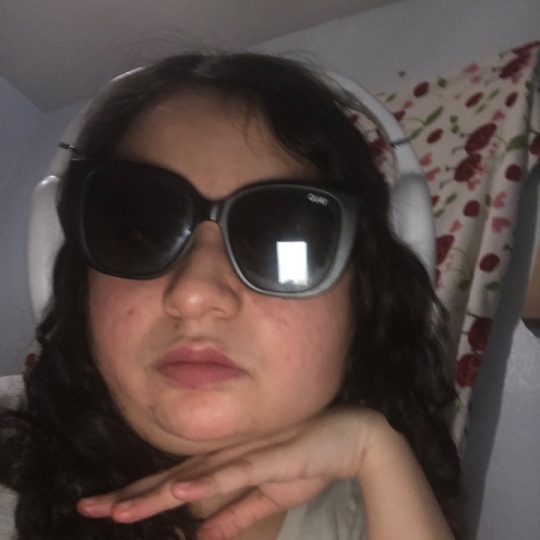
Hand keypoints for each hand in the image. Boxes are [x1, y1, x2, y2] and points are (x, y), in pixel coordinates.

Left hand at [77, 407, 381, 538]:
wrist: (346, 440)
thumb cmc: (305, 463)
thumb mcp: (265, 498)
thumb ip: (235, 515)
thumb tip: (203, 536)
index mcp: (225, 466)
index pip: (175, 483)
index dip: (140, 495)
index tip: (107, 508)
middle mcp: (228, 457)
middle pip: (172, 478)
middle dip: (131, 495)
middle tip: (90, 508)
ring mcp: (246, 455)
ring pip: (194, 477)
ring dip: (156, 492)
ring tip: (120, 510)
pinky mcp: (268, 459)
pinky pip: (233, 473)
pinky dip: (206, 482)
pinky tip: (182, 491)